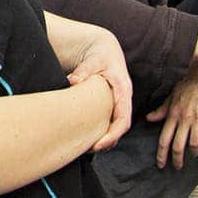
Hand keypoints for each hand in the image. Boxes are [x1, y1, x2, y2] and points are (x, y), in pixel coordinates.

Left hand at [63, 24, 133, 151]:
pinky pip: (108, 121)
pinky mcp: (109, 104)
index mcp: (124, 91)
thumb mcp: (93, 59)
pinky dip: (99, 131)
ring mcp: (117, 103)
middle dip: (107, 141)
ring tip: (85, 147)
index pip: (123, 120)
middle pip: (119, 128)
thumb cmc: (100, 53)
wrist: (102, 48)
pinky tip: (85, 136)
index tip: (98, 145)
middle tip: (88, 150)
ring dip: (103, 138)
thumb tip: (73, 80)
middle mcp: (123, 100)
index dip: (112, 135)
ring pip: (114, 126)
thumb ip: (85, 70)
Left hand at [148, 67, 197, 168]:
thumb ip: (161, 109)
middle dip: (177, 159)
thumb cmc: (188, 82)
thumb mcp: (171, 95)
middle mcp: (185, 117)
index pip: (164, 138)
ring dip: (194, 152)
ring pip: (195, 141)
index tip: (161, 164)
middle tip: (177, 167)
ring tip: (194, 156)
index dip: (162, 154)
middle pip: (178, 144)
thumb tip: (149, 119)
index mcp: (173, 113)